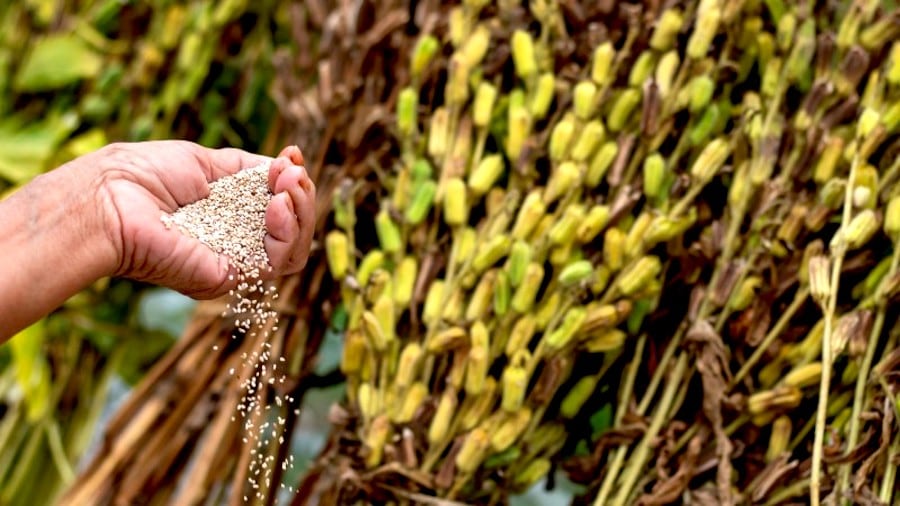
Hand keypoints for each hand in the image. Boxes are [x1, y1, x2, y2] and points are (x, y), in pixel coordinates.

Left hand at [91, 141, 315, 297]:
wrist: (109, 200)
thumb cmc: (142, 176)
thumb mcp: (205, 161)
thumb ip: (247, 168)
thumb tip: (287, 166)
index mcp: (228, 215)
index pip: (279, 206)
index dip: (292, 182)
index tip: (292, 156)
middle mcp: (234, 241)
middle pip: (294, 230)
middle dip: (302, 196)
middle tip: (292, 174)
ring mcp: (234, 261)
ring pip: (295, 250)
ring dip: (302, 213)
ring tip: (286, 190)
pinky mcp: (231, 276)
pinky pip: (279, 262)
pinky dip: (287, 231)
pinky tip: (276, 205)